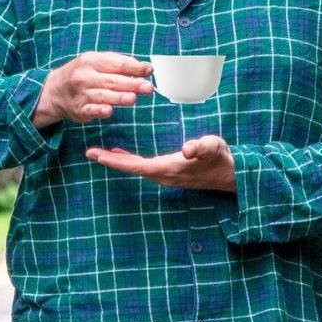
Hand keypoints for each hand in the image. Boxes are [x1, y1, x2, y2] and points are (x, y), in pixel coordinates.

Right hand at [34, 51, 154, 126]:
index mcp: (92, 61)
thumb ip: (118, 63)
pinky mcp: (79, 110)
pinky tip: (109, 111)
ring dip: (119, 98)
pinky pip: (90, 110)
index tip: (149, 70)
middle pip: (112, 80)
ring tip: (133, 98)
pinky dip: (99, 110)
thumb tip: (144, 68)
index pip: (116, 63)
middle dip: (131, 84)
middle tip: (148, 87)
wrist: (55, 90)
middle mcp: (85, 76)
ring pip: (103, 96)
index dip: (134, 67)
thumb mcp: (95, 61)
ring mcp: (81, 94)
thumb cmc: (83, 73)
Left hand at [86, 134, 235, 193]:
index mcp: (169, 168)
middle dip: (111, 161)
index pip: (136, 166)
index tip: (97, 156)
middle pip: (131, 169)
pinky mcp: (170, 172)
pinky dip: (130, 161)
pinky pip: (144, 168)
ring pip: (136, 169)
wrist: (232, 174)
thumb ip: (201, 146)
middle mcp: (164, 175)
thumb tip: (188, 149)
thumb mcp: (213, 146)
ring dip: (119, 162)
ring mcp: (166, 175)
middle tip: (90, 152)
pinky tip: (123, 154)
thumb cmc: (221, 158)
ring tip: (101, 153)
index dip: (116, 162)